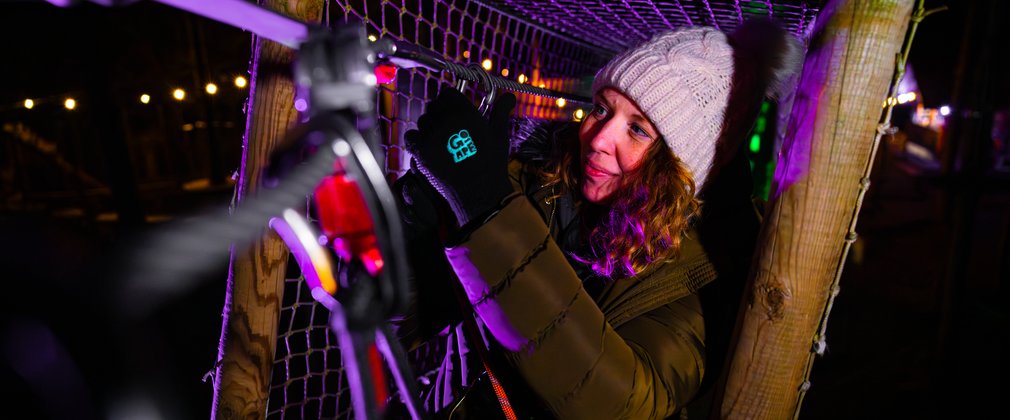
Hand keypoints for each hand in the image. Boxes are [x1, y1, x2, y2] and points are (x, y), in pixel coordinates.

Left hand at [404, 88, 516, 226]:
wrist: (480, 193)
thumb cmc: (492, 163)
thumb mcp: (499, 134)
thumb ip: (501, 111)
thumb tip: (510, 97)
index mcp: (464, 112)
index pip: (448, 93)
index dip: (452, 100)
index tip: (456, 109)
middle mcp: (444, 121)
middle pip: (434, 106)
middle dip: (441, 113)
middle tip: (450, 127)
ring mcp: (430, 136)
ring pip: (423, 120)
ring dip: (430, 126)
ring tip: (443, 140)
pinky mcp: (421, 152)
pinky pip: (411, 136)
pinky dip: (416, 139)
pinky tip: (427, 146)